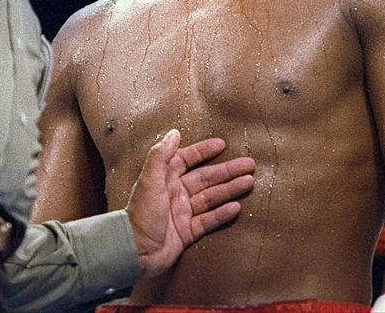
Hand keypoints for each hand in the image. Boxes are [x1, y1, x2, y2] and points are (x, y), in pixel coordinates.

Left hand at [125, 129, 255, 277]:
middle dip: (227, 171)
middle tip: (249, 164)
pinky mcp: (188, 232)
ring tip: (249, 182)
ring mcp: (183, 213)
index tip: (222, 144)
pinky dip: (223, 214)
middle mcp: (176, 193)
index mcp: (165, 179)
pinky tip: (237, 207)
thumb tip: (174, 132)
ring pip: (211, 198)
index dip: (204, 151)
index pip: (187, 160)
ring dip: (230, 189)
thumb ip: (161, 155)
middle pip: (206, 178)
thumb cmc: (141, 214)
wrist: (134, 252)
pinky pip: (209, 220)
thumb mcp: (149, 180)